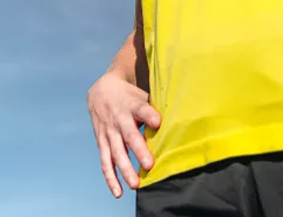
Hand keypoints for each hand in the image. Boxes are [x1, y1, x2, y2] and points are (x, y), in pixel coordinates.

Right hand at [87, 71, 160, 197]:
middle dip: (139, 151)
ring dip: (125, 170)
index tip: (158, 122)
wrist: (102, 90)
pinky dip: (110, 178)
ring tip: (136, 185)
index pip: (141, 109)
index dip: (149, 115)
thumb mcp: (141, 94)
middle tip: (149, 165)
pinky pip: (105, 162)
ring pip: (116, 152)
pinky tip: (118, 192)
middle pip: (129, 135)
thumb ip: (155, 106)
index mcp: (132, 105)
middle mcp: (119, 119)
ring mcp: (109, 132)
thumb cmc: (130, 95)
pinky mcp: (102, 142)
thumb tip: (180, 116)